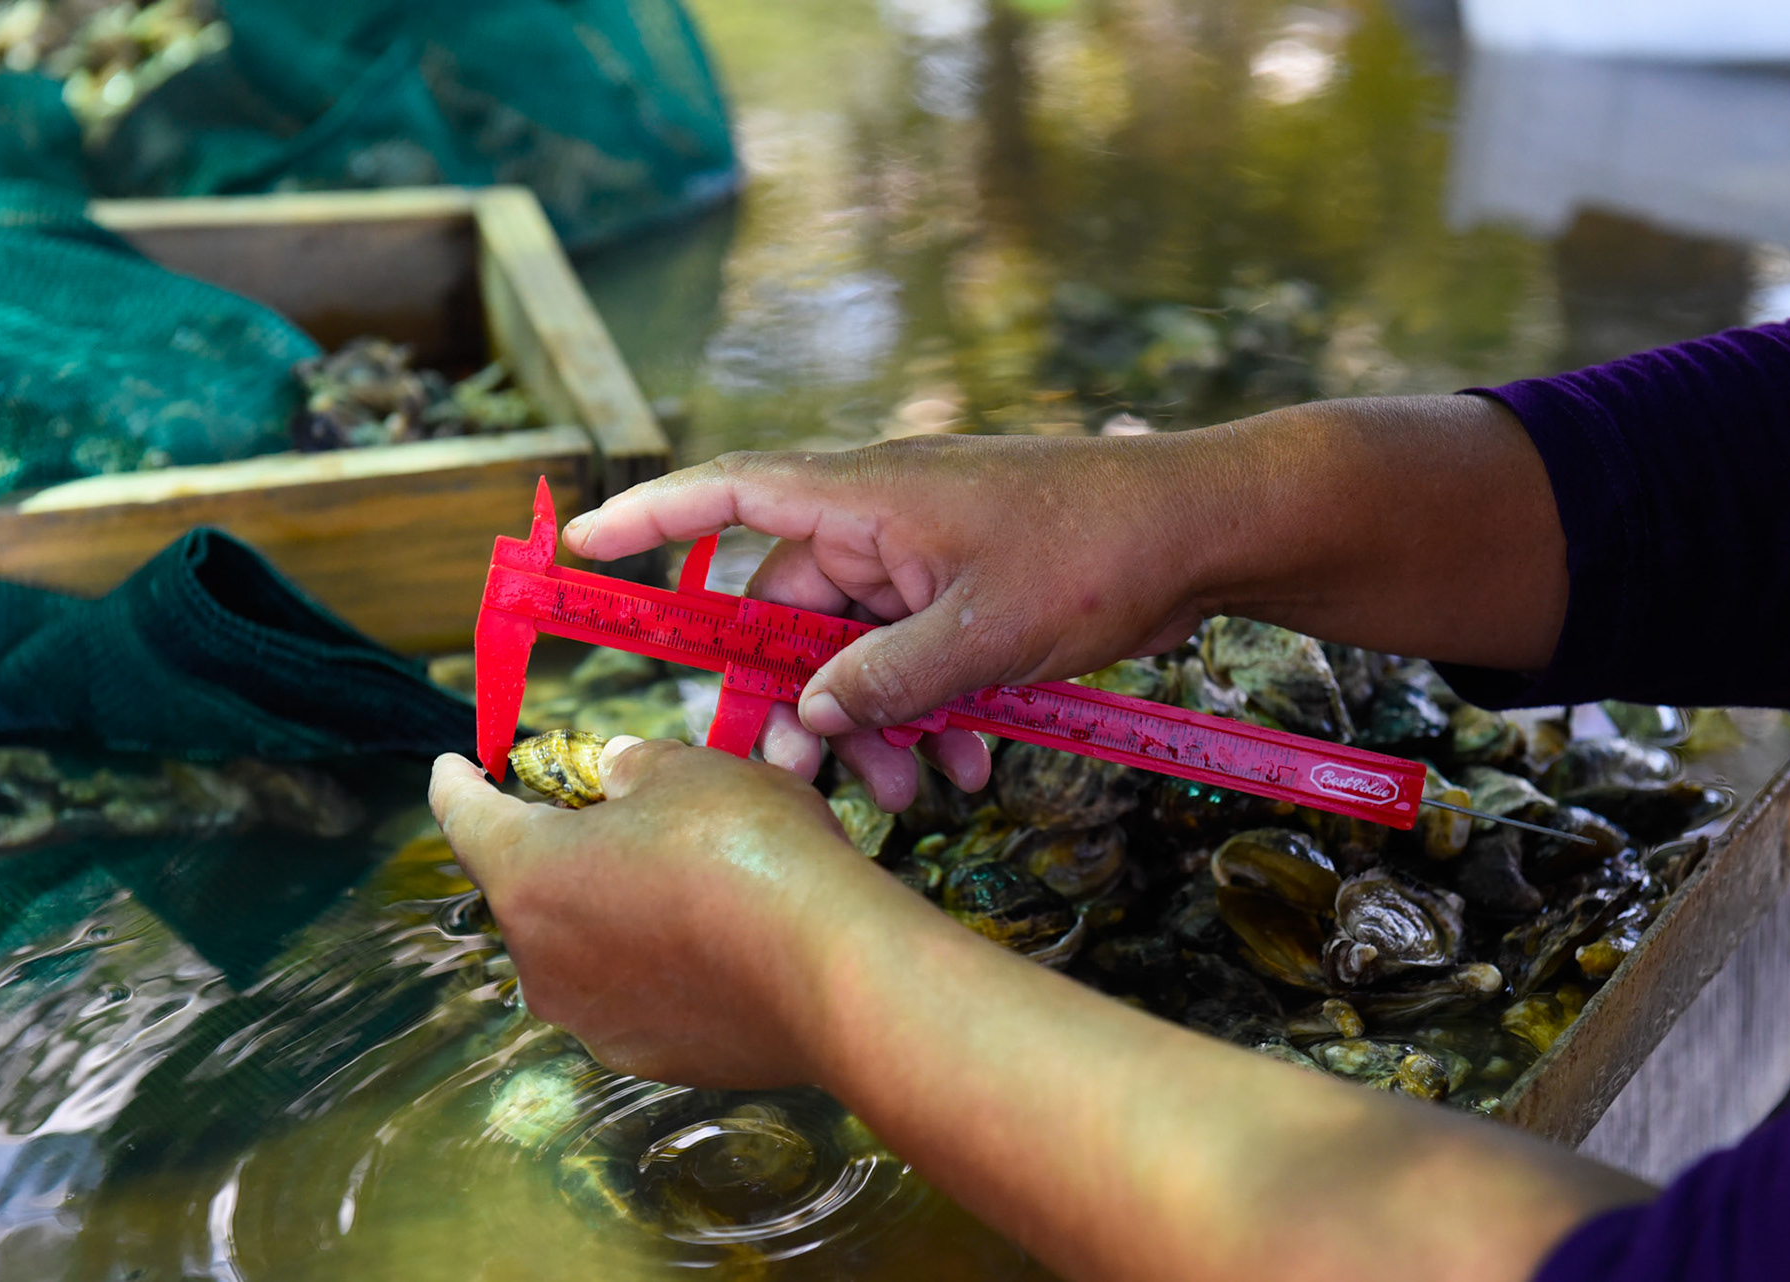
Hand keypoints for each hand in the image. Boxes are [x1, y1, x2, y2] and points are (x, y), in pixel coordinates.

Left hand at [427, 740, 922, 1087]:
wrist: (831, 968)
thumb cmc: (749, 851)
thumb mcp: (688, 770)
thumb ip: (634, 767)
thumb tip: (618, 776)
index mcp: (529, 875)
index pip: (466, 818)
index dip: (456, 783)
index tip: (452, 766)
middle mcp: (540, 960)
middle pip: (530, 888)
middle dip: (564, 847)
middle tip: (620, 812)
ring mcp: (591, 1019)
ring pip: (581, 947)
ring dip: (612, 910)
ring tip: (685, 878)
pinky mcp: (648, 1056)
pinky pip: (633, 994)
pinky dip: (655, 964)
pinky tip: (713, 939)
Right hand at [563, 435, 1217, 809]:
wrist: (1209, 531)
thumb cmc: (1099, 550)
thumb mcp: (984, 631)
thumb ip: (885, 680)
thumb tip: (805, 719)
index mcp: (866, 498)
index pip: (729, 494)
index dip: (649, 520)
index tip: (581, 550)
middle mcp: (880, 522)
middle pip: (791, 616)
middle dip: (798, 707)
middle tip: (803, 788)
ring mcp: (925, 559)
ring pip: (856, 656)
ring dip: (872, 728)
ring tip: (906, 795)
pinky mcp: (968, 594)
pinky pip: (915, 662)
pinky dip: (927, 717)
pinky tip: (968, 773)